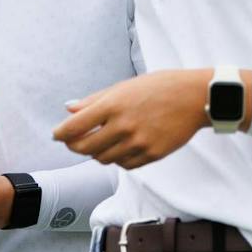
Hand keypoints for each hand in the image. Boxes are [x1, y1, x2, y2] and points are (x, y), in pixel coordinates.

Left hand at [53, 70, 218, 167]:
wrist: (194, 98)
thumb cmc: (158, 87)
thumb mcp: (124, 87)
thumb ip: (95, 100)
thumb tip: (69, 109)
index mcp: (113, 105)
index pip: (74, 127)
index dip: (61, 134)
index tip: (57, 135)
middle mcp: (123, 126)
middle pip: (85, 148)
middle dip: (75, 146)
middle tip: (74, 142)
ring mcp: (138, 143)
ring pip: (104, 159)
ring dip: (97, 153)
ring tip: (102, 142)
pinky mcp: (151, 155)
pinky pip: (125, 165)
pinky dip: (118, 159)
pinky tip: (121, 147)